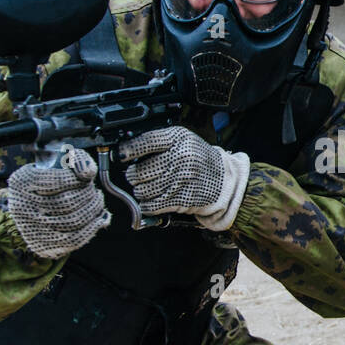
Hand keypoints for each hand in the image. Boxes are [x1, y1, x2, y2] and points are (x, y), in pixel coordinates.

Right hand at [7, 145, 110, 258]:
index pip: (59, 180)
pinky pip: (74, 239)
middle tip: (93, 190)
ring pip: (74, 221)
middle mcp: (23, 206)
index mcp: (23, 182)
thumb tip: (88, 171)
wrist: (31, 206)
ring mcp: (32, 228)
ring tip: (97, 201)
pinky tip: (99, 218)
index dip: (80, 179)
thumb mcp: (57, 162)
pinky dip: (92, 228)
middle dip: (89, 194)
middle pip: (68, 202)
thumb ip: (77, 159)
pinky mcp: (42, 245)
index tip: (87, 177)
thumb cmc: (49, 180)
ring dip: (93, 209)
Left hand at [119, 126, 249, 230]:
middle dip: (133, 175)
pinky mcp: (180, 199)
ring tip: (148, 186)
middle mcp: (179, 159)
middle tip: (138, 174)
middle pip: (138, 171)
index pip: (145, 143)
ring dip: (140, 190)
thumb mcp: (182, 139)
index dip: (128, 150)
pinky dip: (147, 204)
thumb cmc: (198, 158)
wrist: (223, 179)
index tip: (121, 155)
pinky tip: (152, 198)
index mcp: (178, 139)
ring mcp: (179, 180)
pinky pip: (151, 205)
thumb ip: (158, 141)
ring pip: (141, 190)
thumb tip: (127, 150)